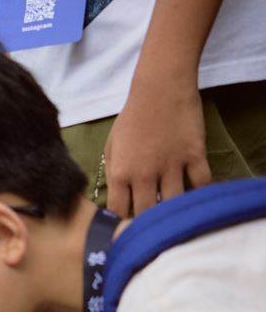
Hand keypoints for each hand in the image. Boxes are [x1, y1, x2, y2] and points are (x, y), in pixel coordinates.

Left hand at [104, 80, 209, 215]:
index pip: (118, 211)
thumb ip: (112, 173)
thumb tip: (114, 199)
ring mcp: (171, 165)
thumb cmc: (132, 117)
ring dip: (173, 209)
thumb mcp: (112, 146)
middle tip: (150, 219)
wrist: (160, 89)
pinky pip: (201, 183)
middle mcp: (144, 173)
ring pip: (173, 203)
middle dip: (146, 220)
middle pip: (146, 213)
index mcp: (120, 172)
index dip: (121, 220)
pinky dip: (199, 192)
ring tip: (171, 209)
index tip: (125, 222)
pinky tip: (194, 193)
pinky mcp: (194, 154)